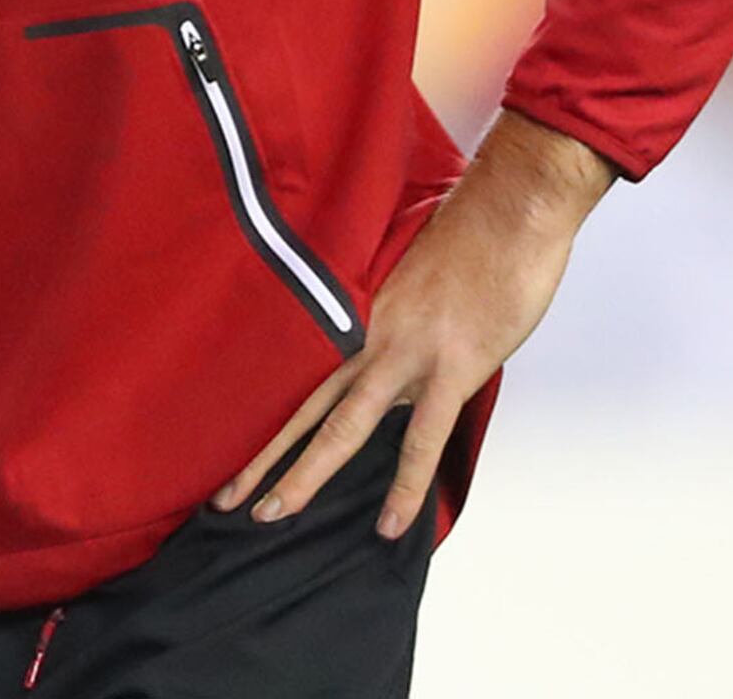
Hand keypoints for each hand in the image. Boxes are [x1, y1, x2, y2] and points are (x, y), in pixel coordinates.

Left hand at [216, 110, 615, 538]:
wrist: (509, 209)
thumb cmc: (468, 233)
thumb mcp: (411, 275)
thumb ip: (394, 320)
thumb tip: (396, 361)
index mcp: (355, 314)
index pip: (298, 373)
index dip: (266, 412)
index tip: (232, 441)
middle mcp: (365, 336)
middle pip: (301, 407)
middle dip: (261, 457)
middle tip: (223, 499)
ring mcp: (405, 354)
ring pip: (341, 427)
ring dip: (303, 473)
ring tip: (269, 514)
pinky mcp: (451, 369)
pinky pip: (421, 439)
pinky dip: (405, 486)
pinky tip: (388, 524)